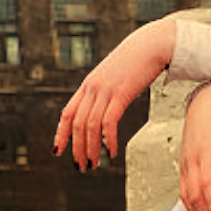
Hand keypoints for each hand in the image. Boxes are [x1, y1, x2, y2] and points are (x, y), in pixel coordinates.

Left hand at [55, 18, 176, 168]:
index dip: (60, 133)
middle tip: (81, 166)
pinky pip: (108, 122)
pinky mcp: (121, 93)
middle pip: (76, 123)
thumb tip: (106, 105)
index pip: (67, 112)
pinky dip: (107, 140)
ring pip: (90, 125)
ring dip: (90, 148)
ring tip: (94, 164)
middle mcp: (92, 87)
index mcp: (89, 84)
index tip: (57, 151)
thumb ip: (106, 90)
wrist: (153, 44)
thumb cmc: (137, 61)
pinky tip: (111, 152)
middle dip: (76, 148)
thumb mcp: (115, 75)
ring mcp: (105, 90)